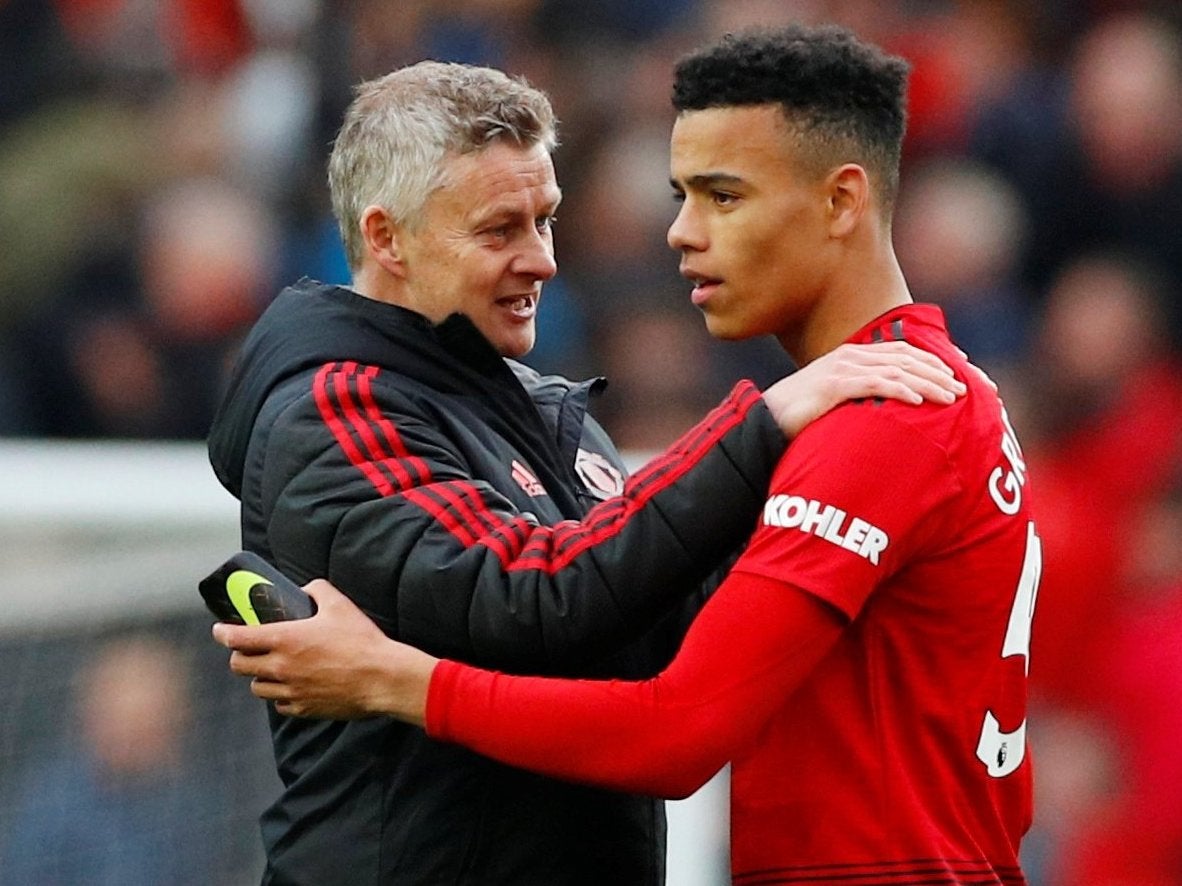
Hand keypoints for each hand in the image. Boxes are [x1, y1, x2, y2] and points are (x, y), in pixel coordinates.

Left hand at [211, 579, 436, 724]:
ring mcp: (290, 691)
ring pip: (257, 688)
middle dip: (239, 655)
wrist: (381, 678)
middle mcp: (281, 667)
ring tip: (273, 668)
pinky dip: (280, 695)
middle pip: (239, 666)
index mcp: (284, 639)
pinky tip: (293, 685)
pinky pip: (279, 704)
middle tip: (248, 648)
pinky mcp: (303, 708)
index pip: (237, 638)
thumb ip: (317, 590)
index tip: (220, 630)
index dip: (223, 633)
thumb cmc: (361, 640)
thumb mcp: (340, 605)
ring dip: (260, 676)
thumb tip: (307, 589)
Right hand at [762, 341, 965, 437]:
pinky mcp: (833, 386)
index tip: (962, 370)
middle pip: (906, 357)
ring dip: (927, 383)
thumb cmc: (802, 416)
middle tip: (966, 388)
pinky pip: (873, 385)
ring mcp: (842, 369)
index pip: (903, 351)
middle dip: (940, 371)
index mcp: (854, 356)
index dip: (934, 359)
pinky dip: (899, 391)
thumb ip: (862, 396)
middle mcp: (851, 356)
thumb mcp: (838, 400)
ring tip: (951, 398)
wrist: (766, 420)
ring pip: (896, 370)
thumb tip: (891, 410)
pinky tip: (918, 401)